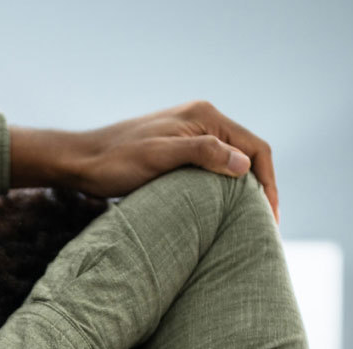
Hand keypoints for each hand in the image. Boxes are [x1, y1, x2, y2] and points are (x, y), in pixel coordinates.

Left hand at [9, 99, 278, 222]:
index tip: (271, 218)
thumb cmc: (116, 161)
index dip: (269, 183)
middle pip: (248, 155)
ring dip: (245, 190)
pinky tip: (225, 212)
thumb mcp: (159, 158)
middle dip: (262, 188)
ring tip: (251, 223)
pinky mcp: (179, 149)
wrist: (81, 162)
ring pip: (233, 163)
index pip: (256, 148)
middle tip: (267, 227)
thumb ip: (202, 154)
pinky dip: (226, 189)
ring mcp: (191, 134)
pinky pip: (214, 167)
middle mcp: (203, 119)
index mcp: (205, 116)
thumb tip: (244, 166)